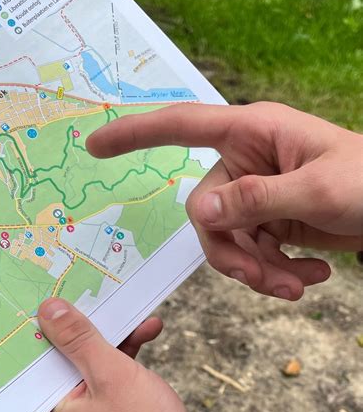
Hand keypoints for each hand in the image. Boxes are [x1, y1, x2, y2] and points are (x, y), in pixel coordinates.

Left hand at [29, 299, 189, 411]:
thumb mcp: (110, 374)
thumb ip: (79, 339)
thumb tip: (49, 308)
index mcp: (45, 411)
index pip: (27, 361)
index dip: (34, 326)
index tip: (38, 295)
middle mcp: (58, 409)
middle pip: (60, 354)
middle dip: (80, 324)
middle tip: (84, 292)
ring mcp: (83, 405)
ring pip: (87, 358)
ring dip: (112, 335)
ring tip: (133, 312)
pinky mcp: (107, 403)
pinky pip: (108, 368)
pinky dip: (125, 351)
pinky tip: (148, 330)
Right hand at [86, 102, 362, 299]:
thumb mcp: (317, 190)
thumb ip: (256, 200)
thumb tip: (201, 213)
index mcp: (252, 133)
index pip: (180, 126)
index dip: (134, 133)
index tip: (94, 145)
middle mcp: (247, 161)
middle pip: (205, 212)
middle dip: (232, 253)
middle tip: (266, 280)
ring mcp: (257, 193)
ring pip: (227, 240)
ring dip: (258, 270)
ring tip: (297, 285)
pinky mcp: (271, 221)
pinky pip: (251, 252)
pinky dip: (274, 272)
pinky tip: (309, 277)